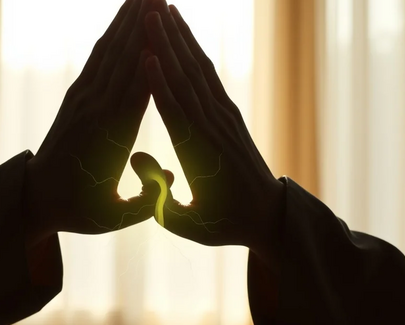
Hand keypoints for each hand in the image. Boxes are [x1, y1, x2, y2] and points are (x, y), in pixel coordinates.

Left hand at [26, 0, 172, 238]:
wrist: (36, 199)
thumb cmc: (81, 211)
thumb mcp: (114, 217)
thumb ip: (146, 199)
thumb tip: (173, 172)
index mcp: (111, 138)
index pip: (137, 90)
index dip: (152, 55)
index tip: (166, 28)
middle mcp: (96, 111)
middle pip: (124, 59)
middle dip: (142, 24)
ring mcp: (84, 100)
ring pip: (110, 52)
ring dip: (127, 20)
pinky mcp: (76, 96)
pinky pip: (97, 59)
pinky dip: (113, 34)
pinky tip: (125, 16)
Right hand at [143, 2, 285, 257]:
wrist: (268, 216)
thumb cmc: (222, 224)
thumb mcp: (188, 224)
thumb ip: (159, 199)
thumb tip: (136, 158)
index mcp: (201, 158)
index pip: (177, 115)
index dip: (159, 84)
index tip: (144, 54)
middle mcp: (214, 130)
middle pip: (186, 81)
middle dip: (167, 45)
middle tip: (148, 11)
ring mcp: (224, 118)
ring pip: (199, 71)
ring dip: (180, 38)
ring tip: (162, 8)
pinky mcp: (229, 112)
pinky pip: (209, 76)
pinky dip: (194, 51)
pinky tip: (182, 31)